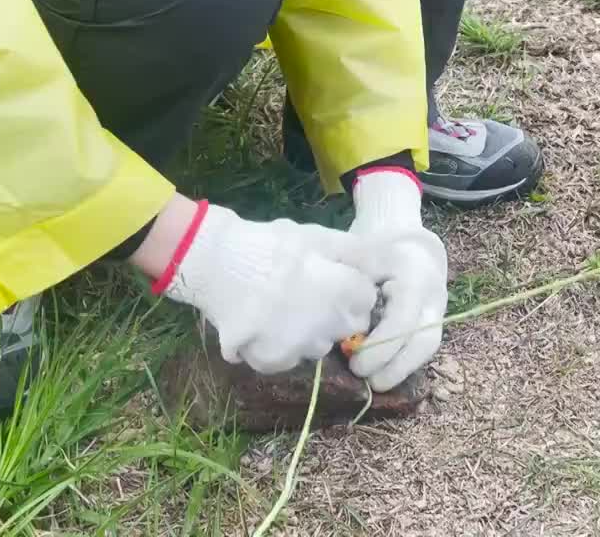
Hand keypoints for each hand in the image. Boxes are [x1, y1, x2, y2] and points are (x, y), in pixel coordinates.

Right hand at [155, 202, 377, 372]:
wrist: (215, 261)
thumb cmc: (270, 244)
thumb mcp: (318, 237)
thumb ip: (356, 254)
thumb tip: (385, 265)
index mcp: (345, 294)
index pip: (366, 303)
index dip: (350, 289)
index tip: (329, 279)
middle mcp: (329, 327)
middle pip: (345, 328)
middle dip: (333, 315)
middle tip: (303, 294)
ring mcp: (300, 348)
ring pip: (317, 347)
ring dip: (306, 333)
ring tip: (279, 307)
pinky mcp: (272, 361)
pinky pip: (287, 360)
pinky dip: (277, 348)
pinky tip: (262, 324)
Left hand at [345, 169, 447, 391]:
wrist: (404, 240)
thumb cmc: (371, 247)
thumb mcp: (357, 255)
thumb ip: (347, 285)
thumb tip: (327, 324)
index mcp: (413, 271)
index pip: (403, 319)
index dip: (381, 347)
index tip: (355, 361)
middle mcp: (433, 291)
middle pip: (424, 340)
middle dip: (395, 367)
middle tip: (365, 378)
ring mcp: (438, 306)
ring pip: (428, 347)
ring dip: (401, 370)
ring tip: (374, 381)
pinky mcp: (435, 319)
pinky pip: (424, 347)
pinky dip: (403, 362)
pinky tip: (383, 371)